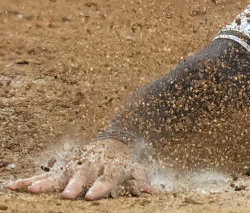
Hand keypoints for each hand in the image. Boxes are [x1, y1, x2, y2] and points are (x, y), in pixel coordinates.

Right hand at [5, 137, 153, 199]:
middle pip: (81, 175)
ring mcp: (74, 164)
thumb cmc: (123, 160)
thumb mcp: (134, 167)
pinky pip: (43, 174)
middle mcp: (90, 164)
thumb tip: (151, 192)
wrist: (114, 138)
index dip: (100, 187)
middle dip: (73, 185)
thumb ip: (140, 179)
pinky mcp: (61, 166)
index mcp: (109, 166)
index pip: (106, 177)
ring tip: (32, 190)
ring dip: (45, 182)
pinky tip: (13, 187)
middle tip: (66, 195)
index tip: (92, 197)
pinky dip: (28, 179)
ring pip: (59, 174)